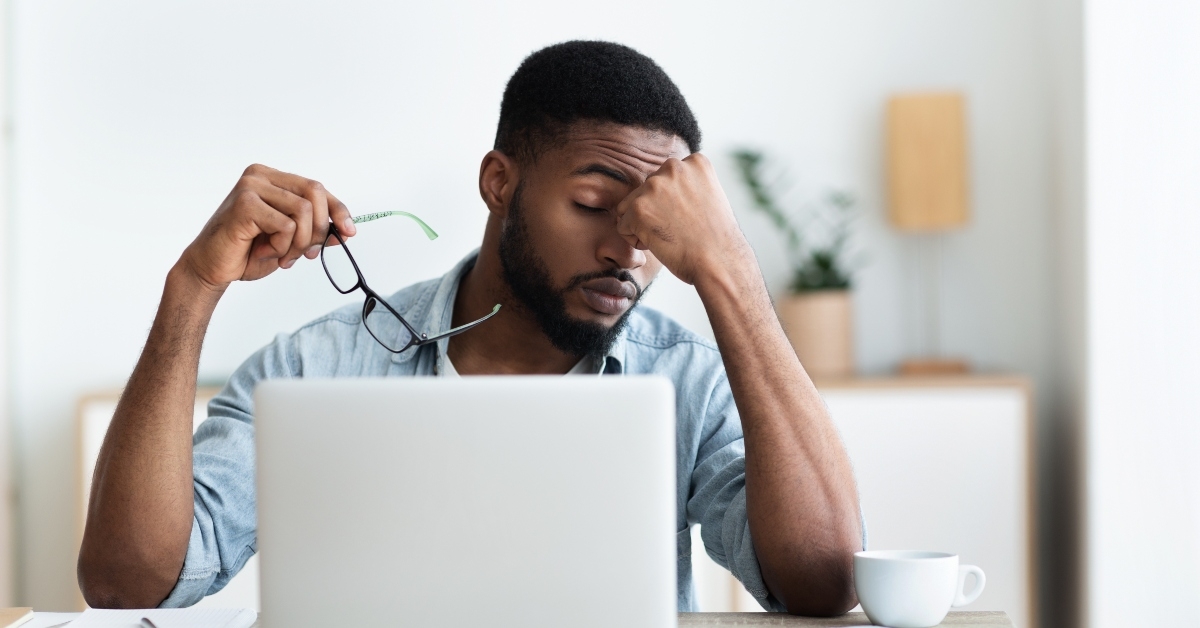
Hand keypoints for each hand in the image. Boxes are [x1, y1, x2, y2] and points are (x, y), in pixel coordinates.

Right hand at [178, 164, 355, 289]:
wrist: (211, 268)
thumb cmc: (247, 252)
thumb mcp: (290, 241)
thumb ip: (315, 232)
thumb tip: (346, 231)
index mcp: (272, 179)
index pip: (317, 188)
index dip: (338, 210)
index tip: (350, 231)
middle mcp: (260, 176)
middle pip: (315, 193)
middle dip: (319, 230)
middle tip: (306, 253)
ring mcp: (251, 187)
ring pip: (303, 212)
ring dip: (299, 243)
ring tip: (281, 255)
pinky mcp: (245, 203)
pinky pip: (285, 226)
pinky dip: (281, 246)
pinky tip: (264, 251)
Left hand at [614, 153, 753, 286]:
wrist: (719, 262)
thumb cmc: (716, 239)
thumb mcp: (709, 197)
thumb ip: (687, 186)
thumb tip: (663, 191)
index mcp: (695, 162)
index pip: (667, 180)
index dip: (674, 205)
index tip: (692, 218)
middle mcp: (673, 167)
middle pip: (647, 191)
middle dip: (657, 212)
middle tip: (681, 230)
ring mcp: (654, 186)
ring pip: (631, 207)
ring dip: (645, 225)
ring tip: (671, 237)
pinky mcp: (638, 208)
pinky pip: (623, 226)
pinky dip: (636, 240)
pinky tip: (660, 245)